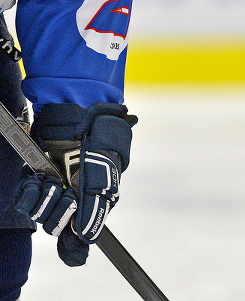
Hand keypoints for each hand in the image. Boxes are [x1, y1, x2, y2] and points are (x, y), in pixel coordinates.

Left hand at [15, 102, 135, 266]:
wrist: (80, 115)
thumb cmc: (100, 142)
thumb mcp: (104, 174)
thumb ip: (96, 207)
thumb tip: (88, 239)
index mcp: (95, 204)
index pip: (81, 239)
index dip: (73, 244)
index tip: (72, 237)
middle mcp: (74, 201)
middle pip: (57, 228)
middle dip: (60, 211)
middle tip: (68, 191)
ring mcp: (54, 191)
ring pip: (39, 216)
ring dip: (44, 199)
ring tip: (52, 180)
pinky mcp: (36, 180)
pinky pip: (25, 200)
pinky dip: (28, 192)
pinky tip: (37, 179)